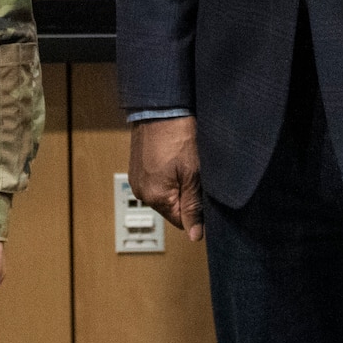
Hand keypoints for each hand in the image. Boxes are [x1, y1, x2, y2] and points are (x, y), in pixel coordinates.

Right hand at [129, 115, 203, 241]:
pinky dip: (167, 174)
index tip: (204, 192)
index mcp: (155, 198)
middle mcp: (141, 192)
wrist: (161, 106)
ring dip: (177, 184)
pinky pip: (156, 180)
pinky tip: (175, 157)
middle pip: (172, 207)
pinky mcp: (137, 167)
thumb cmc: (178, 136)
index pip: (181, 221)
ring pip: (165, 193)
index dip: (196, 210)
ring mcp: (137, 179)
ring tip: (184, 162)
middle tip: (196, 173)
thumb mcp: (193, 174)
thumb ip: (193, 207)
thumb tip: (194, 236)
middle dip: (186, 195)